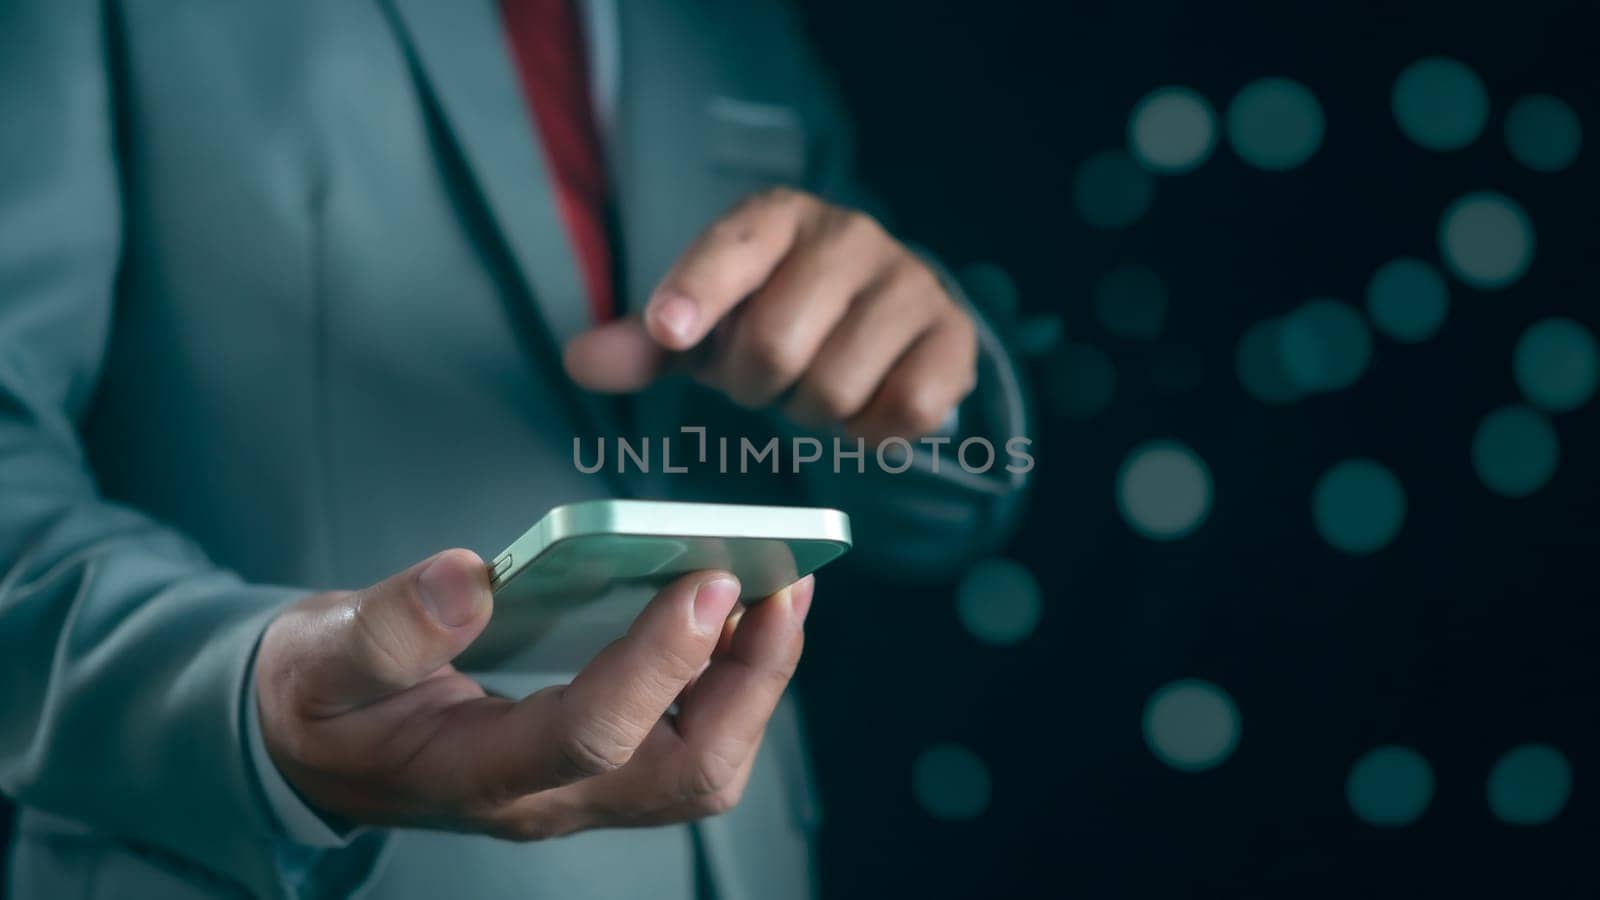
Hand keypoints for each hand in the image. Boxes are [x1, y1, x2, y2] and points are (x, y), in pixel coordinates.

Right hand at [254, 549, 811, 838]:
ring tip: (782, 591)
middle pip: (684, 773)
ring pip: (703, 769)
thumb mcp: (320, 660)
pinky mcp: (597, 769)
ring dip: (756, 684)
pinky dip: (733, 681)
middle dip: (751, 683)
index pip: (591, 736)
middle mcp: (546, 799)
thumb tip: (466, 577)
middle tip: (786, 584)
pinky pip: (690, 743)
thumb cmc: (318, 700)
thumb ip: (386, 630)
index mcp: (476, 773)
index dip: (660, 663)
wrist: (311, 751)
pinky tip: (741, 614)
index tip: (709, 579)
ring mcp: (579, 792)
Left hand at [564, 188, 977, 441]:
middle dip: (755, 384)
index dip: (698, 291)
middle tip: (764, 378)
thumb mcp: (705, 323)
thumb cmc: (778, 313)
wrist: (884, 315)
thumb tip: (578, 360)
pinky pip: (904, 410)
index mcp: (776, 219)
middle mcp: (847, 236)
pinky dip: (871, 431)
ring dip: (812, 411)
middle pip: (777, 342)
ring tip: (814, 385)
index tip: (668, 330)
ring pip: (836, 386)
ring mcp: (908, 281)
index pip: (733, 249)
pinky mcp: (952, 335)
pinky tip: (863, 405)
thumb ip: (643, 343)